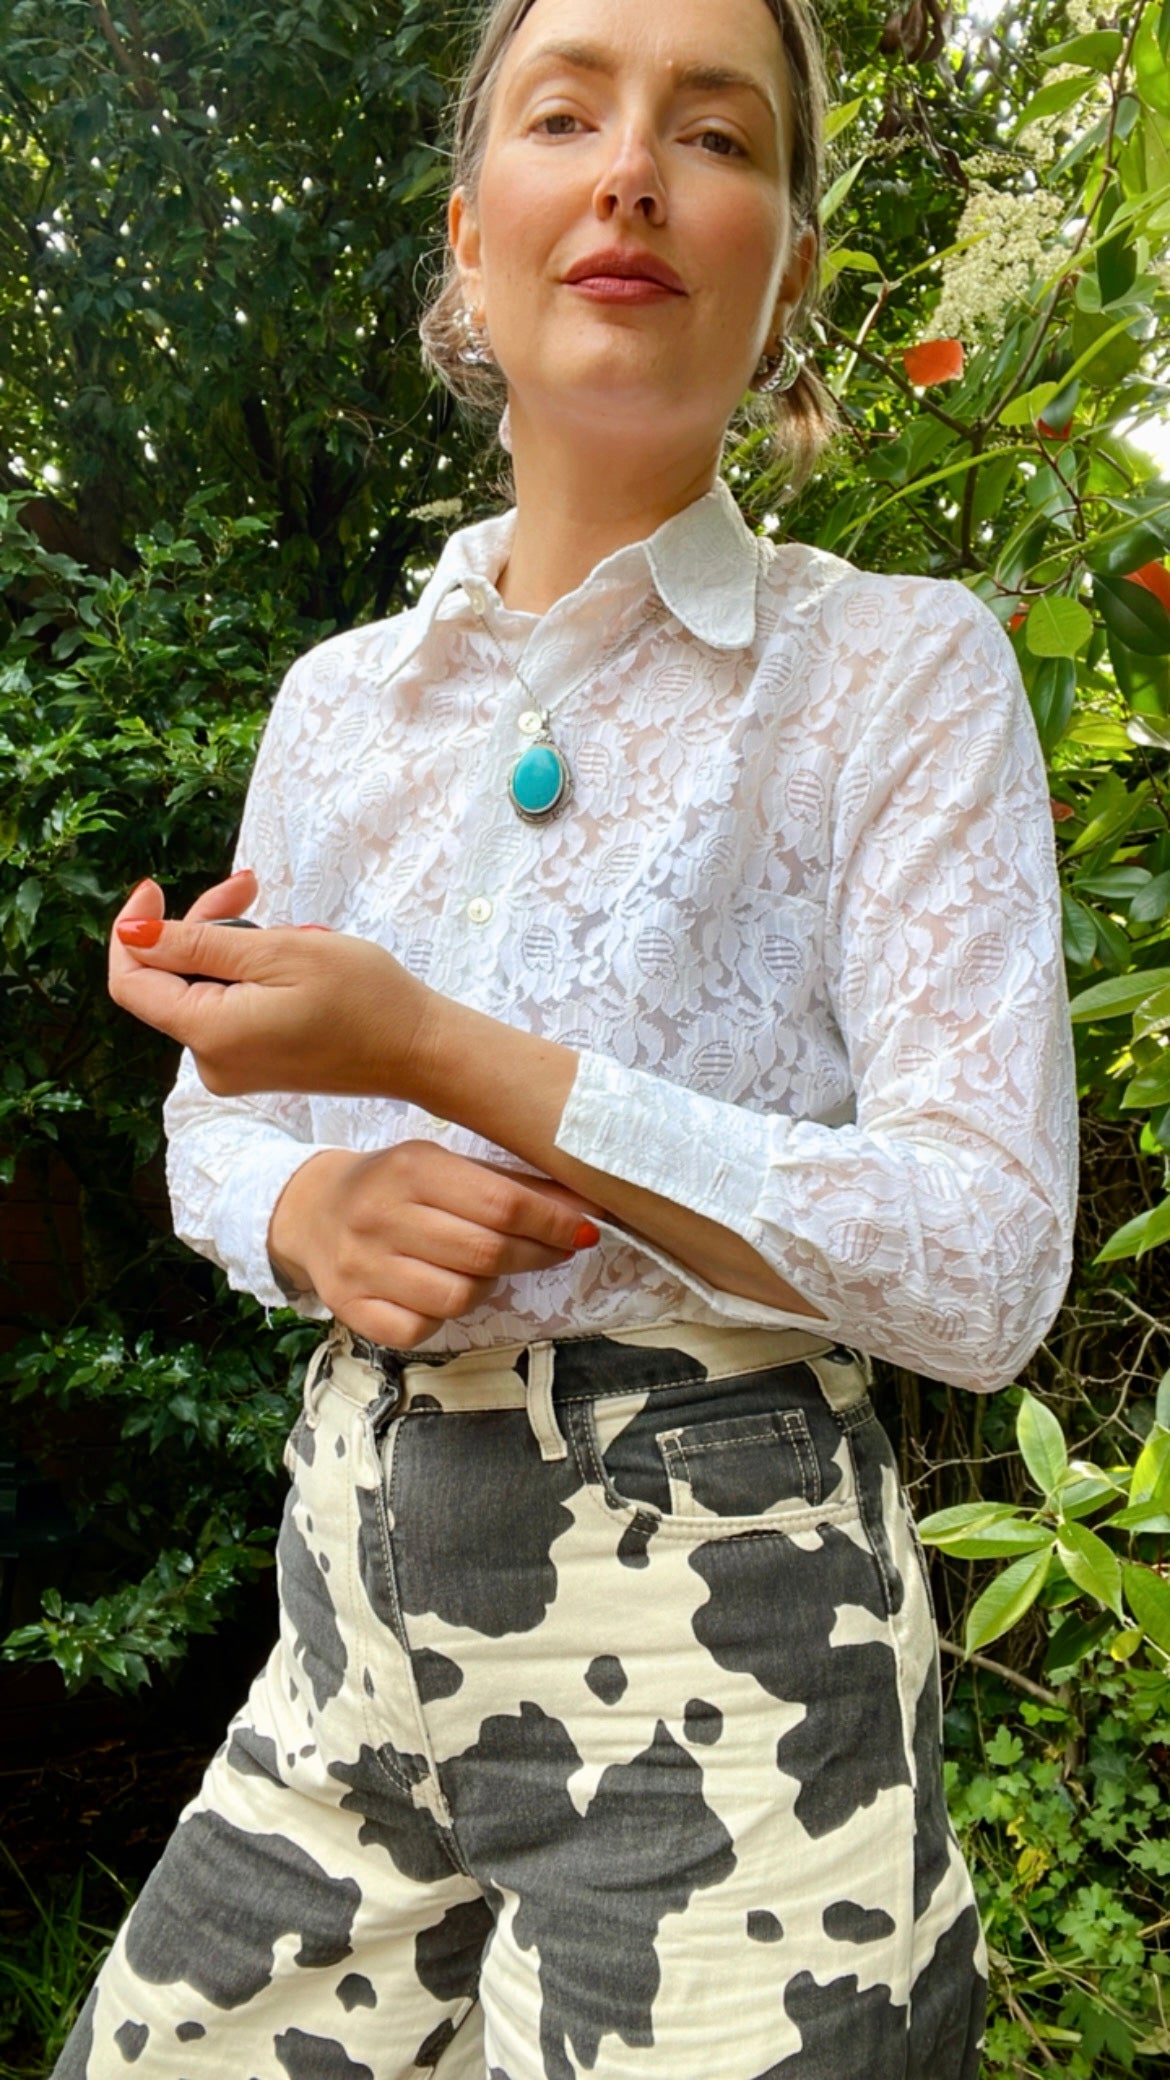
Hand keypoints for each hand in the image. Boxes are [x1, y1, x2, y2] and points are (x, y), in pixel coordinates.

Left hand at [109, 874, 429, 1101]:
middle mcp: (211, 1062)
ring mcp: (234, 1067)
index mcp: (209, 1034)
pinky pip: (230, 1008)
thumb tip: (131, 934)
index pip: (131, 982)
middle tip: (250, 886)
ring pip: (204, 989)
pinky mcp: (256, 1065)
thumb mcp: (278, 952)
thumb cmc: (363, 998)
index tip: (156, 886)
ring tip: (295, 932)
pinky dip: (252, 976)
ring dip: (236, 947)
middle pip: (172, 980)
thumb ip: (196, 944)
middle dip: (203, 926)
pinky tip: (296, 962)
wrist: (420, 1049)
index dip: (132, 930)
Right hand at [270, 1142, 603, 1346]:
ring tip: (480, 1268)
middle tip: (554, 1250)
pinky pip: (422, 1330)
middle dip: (535, 1255)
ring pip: (458, 1297)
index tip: (584, 1230)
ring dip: (485, 1287)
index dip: (553, 1222)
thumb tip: (586, 1208)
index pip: (501, 1203)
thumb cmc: (397, 1187)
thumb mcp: (447, 1167)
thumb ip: (510, 1187)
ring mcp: (362, 1266)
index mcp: (412, 1168)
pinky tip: (439, 1291)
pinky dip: (442, 1317)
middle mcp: (381, 1215)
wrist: (312, 1210)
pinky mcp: (350, 1308)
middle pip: (485, 1253)